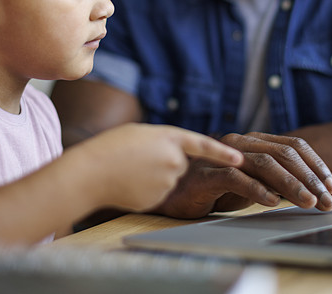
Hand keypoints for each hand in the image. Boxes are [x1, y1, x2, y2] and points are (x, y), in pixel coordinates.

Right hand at [74, 123, 242, 212]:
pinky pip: (160, 193)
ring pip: (170, 180)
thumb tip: (177, 154)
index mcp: (169, 137)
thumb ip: (163, 141)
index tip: (240, 159)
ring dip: (155, 177)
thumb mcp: (140, 134)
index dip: (223, 153)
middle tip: (139, 160)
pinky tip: (130, 185)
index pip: (203, 145)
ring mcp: (167, 181)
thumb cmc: (110, 148)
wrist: (91, 173)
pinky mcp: (159, 199)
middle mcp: (173, 159)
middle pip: (180, 164)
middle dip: (165, 163)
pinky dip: (148, 190)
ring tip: (131, 172)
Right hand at [155, 132, 331, 218]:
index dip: (316, 164)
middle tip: (326, 200)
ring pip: (265, 164)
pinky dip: (257, 190)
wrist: (172, 190)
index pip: (293, 145)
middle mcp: (241, 142)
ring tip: (308, 202)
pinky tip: (273, 203)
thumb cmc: (213, 187)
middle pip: (284, 154)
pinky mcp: (208, 174)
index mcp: (254, 140)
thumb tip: (309, 191)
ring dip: (291, 184)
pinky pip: (237, 178)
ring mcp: (224, 155)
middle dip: (310, 178)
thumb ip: (274, 180)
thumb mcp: (251, 182)